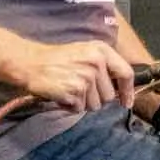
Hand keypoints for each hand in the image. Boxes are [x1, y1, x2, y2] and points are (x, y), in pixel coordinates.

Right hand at [7, 39, 135, 110]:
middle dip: (96, 98)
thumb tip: (121, 88)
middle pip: (109, 96)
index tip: (126, 102)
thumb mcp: (86, 52)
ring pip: (95, 105)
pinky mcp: (75, 90)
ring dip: (82, 103)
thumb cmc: (58, 59)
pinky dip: (70, 106)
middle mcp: (97, 62)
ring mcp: (86, 77)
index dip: (128, 91)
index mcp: (102, 50)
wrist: (31, 63)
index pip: (126, 73)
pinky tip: (62, 94)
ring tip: (69, 89)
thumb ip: (104, 66)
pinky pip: (79, 109)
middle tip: (79, 89)